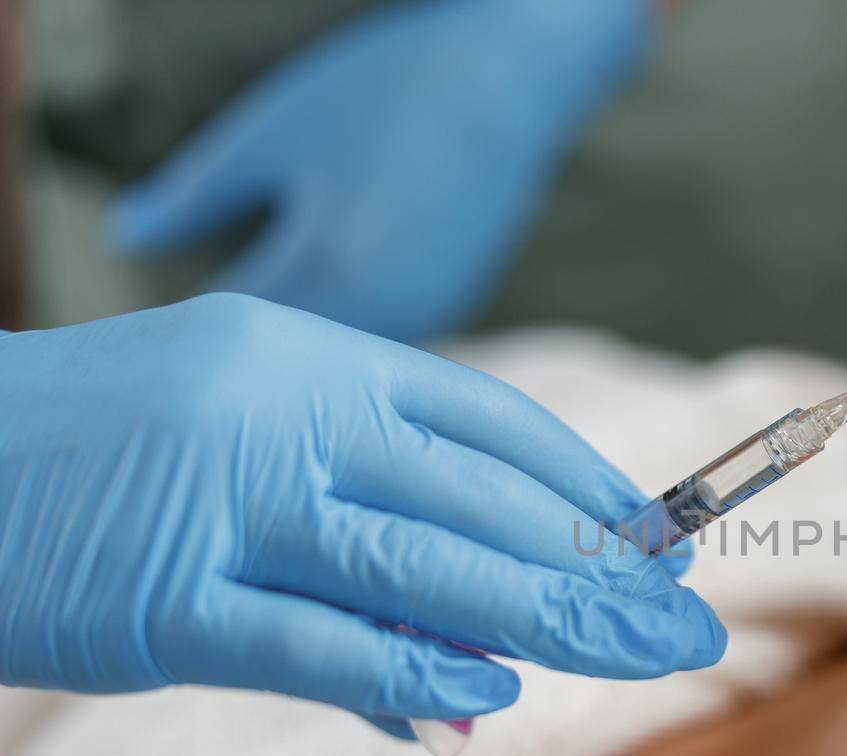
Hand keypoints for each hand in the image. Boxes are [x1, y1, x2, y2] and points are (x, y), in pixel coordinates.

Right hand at [0, 294, 723, 737]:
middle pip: (479, 495)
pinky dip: (409, 668)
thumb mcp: (239, 444)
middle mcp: (281, 410)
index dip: (586, 486)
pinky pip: (314, 637)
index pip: (487, 420)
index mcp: (310, 356)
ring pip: (419, 561)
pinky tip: (494, 692)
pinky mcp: (163, 598)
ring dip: (544, 617)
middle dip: (598, 568)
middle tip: (688, 622)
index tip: (658, 545)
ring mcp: (223, 499)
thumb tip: (474, 676)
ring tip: (637, 656)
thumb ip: (359, 541)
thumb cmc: (98, 456)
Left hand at [110, 0, 653, 343]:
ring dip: (294, 359)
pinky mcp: (448, 306)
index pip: (228, 339)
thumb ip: (194, 198)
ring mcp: (425, 318)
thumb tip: (121, 238)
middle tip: (186, 350)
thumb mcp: (270, 134)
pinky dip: (341, 338)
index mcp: (326, 274)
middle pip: (285, 373)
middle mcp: (382, 318)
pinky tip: (314, 306)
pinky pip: (376, 343)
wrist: (513, 80)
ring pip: (336, 367)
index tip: (144, 342)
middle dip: (237, 362)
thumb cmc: (385, 92)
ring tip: (244, 341)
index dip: (182, 342)